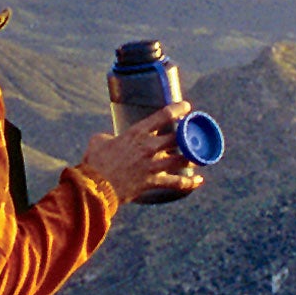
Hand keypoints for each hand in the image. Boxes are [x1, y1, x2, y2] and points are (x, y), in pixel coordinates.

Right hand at [78, 101, 203, 201]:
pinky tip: (199, 181)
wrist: (95, 186)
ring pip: (182, 159)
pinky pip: (177, 182)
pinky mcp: (153, 182)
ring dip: (193, 157)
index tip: (186, 107)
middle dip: (189, 134)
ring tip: (201, 156)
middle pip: (178, 137)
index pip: (163, 116)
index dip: (178, 109)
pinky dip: (190, 182)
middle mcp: (148, 147)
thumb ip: (109, 137)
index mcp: (136, 133)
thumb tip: (110, 139)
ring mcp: (153, 165)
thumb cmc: (94, 162)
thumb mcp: (99, 141)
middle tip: (195, 133)